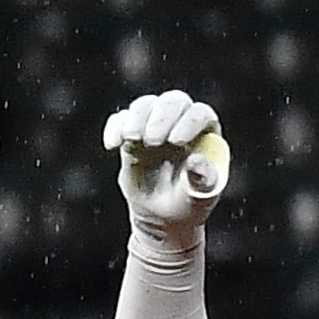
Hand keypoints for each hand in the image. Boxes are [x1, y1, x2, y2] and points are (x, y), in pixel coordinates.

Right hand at [104, 90, 230, 249]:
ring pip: (146, 106)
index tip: (177, 141)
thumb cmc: (188, 203)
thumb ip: (202, 179)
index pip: (200, 114)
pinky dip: (115, 128)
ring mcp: (156, 124)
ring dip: (136, 118)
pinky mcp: (132, 133)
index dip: (189, 122)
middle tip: (152, 140)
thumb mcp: (200, 196)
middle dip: (161, 117)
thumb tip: (196, 161)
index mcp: (205, 132)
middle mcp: (181, 121)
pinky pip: (121, 120)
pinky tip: (112, 144)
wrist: (163, 215)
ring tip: (131, 139)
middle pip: (172, 102)